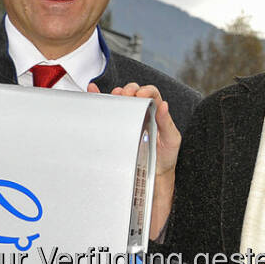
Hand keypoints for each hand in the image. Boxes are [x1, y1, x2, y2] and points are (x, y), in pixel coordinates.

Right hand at [90, 82, 179, 238]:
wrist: (154, 174)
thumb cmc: (165, 156)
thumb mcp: (171, 139)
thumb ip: (167, 122)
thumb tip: (164, 105)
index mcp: (156, 112)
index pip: (151, 93)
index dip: (145, 90)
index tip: (141, 95)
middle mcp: (142, 112)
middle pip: (134, 92)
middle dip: (129, 90)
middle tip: (126, 95)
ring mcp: (129, 118)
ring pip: (120, 99)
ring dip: (114, 93)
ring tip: (114, 95)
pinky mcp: (117, 126)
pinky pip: (108, 109)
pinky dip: (99, 97)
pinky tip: (93, 90)